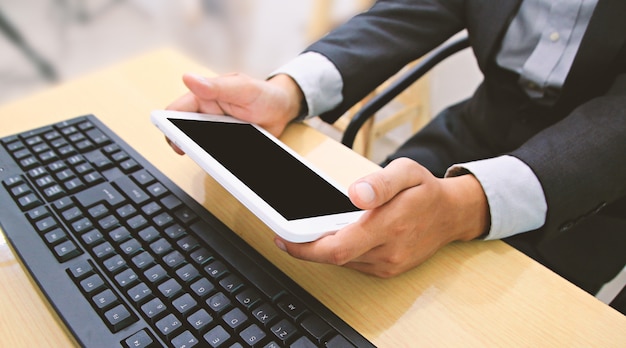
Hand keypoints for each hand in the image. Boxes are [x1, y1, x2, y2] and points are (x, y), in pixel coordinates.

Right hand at [165, 72, 303, 153]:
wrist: (283, 111)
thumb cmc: (265, 94)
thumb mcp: (244, 88)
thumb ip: (217, 87)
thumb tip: (189, 79)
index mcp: (203, 96)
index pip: (176, 111)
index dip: (170, 125)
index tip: (175, 137)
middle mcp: (205, 114)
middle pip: (183, 132)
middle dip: (185, 143)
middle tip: (196, 152)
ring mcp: (214, 130)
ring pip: (197, 146)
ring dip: (201, 154)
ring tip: (212, 159)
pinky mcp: (223, 144)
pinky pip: (214, 155)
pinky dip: (216, 161)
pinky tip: (223, 164)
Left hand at [274, 158, 488, 277]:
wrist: (452, 215)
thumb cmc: (426, 191)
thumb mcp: (406, 171)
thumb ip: (381, 182)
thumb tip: (356, 194)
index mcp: (389, 226)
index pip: (337, 248)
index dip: (304, 248)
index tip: (283, 237)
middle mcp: (388, 252)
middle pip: (335, 258)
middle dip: (307, 248)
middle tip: (288, 233)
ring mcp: (389, 265)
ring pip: (343, 262)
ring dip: (323, 249)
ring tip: (310, 229)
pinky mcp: (388, 270)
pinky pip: (355, 264)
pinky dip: (340, 252)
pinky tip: (336, 235)